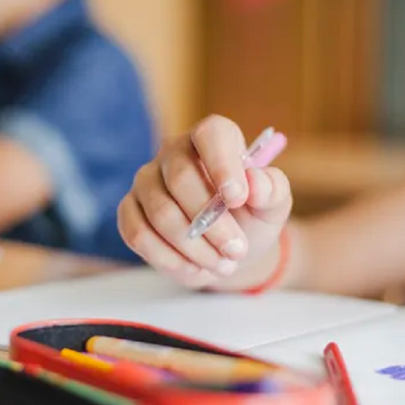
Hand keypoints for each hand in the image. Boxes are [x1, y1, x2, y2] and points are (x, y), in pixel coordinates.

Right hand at [118, 115, 292, 288]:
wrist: (228, 248)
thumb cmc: (251, 217)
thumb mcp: (274, 206)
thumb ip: (273, 190)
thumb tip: (255, 182)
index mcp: (213, 138)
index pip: (211, 135)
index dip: (222, 164)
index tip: (237, 199)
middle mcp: (173, 152)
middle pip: (181, 180)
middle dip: (212, 224)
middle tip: (237, 250)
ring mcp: (146, 181)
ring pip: (160, 213)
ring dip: (194, 247)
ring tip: (222, 264)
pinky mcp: (130, 210)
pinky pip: (138, 234)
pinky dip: (169, 259)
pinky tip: (194, 269)